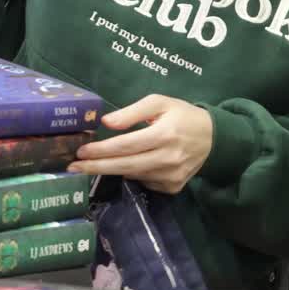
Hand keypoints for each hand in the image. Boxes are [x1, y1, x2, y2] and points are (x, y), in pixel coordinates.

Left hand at [68, 94, 213, 193]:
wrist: (214, 138)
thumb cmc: (183, 115)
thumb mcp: (160, 103)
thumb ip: (132, 112)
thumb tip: (107, 123)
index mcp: (164, 134)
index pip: (126, 145)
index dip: (101, 150)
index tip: (81, 152)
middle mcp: (168, 158)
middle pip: (124, 166)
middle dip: (96, 167)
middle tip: (73, 168)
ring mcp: (172, 176)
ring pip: (133, 175)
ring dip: (113, 169)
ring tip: (97, 163)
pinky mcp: (174, 187)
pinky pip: (146, 182)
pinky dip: (135, 173)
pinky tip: (135, 163)